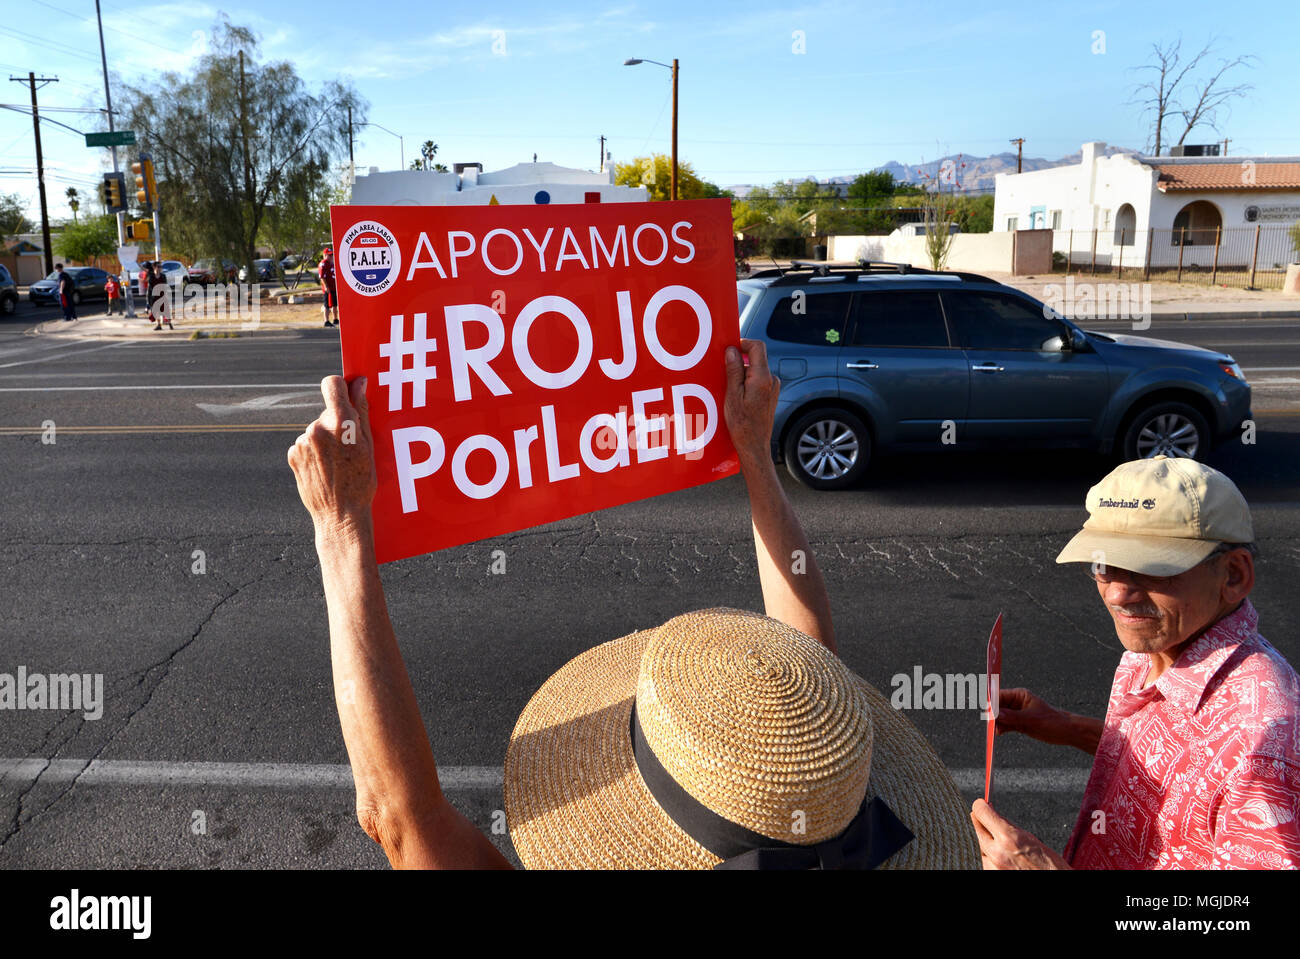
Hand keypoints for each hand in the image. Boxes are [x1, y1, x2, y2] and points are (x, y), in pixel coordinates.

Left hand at [288, 375, 376, 536]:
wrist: (339, 516)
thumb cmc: (361, 482)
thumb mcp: (368, 446)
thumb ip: (361, 410)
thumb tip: (358, 382)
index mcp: (340, 423)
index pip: (332, 384)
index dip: (341, 387)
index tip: (347, 396)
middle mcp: (317, 428)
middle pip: (327, 412)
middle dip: (339, 423)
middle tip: (350, 447)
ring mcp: (302, 442)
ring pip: (317, 429)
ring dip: (326, 439)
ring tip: (338, 463)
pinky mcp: (292, 454)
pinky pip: (306, 444)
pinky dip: (315, 452)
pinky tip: (326, 469)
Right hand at [723, 339, 779, 468]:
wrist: (754, 445)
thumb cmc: (741, 424)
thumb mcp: (732, 395)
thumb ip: (733, 370)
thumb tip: (732, 350)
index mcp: (763, 378)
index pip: (757, 346)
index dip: (743, 343)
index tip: (729, 348)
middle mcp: (772, 380)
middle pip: (756, 358)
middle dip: (739, 360)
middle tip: (722, 370)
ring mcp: (773, 387)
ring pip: (755, 369)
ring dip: (741, 373)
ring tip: (728, 388)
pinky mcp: (771, 395)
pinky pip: (757, 380)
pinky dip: (746, 382)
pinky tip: (736, 395)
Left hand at [970, 799, 1069, 869]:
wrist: (1053, 880)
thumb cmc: (1050, 866)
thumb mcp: (1031, 838)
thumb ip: (1008, 825)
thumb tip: (993, 813)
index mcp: (1009, 838)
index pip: (981, 813)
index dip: (981, 805)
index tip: (982, 804)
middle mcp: (997, 853)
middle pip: (972, 827)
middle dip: (977, 819)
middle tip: (981, 817)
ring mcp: (992, 866)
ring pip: (974, 844)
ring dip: (978, 837)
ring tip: (988, 836)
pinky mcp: (990, 874)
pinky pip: (979, 859)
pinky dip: (982, 853)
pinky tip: (990, 851)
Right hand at [996, 687, 1069, 742]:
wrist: (1065, 732)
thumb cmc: (1052, 721)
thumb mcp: (1032, 719)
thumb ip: (1013, 717)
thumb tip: (996, 714)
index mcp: (1020, 695)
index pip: (1000, 695)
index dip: (992, 702)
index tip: (986, 711)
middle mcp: (1016, 703)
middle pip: (998, 706)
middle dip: (993, 714)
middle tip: (990, 723)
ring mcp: (1017, 714)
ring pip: (1000, 716)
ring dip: (996, 723)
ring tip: (997, 730)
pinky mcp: (1018, 723)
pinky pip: (1005, 724)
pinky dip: (1001, 728)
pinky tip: (999, 733)